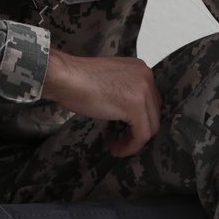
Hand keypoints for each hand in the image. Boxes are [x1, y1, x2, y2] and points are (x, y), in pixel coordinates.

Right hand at [43, 48, 161, 156]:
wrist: (64, 77)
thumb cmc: (77, 79)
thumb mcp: (110, 80)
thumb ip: (125, 90)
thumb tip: (129, 111)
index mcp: (140, 68)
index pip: (150, 99)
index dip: (140, 118)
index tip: (126, 130)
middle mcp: (147, 76)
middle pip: (154, 112)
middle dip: (140, 130)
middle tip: (122, 142)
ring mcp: (143, 90)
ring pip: (151, 125)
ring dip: (135, 141)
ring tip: (119, 149)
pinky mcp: (136, 106)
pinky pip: (142, 134)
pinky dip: (132, 146)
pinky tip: (118, 150)